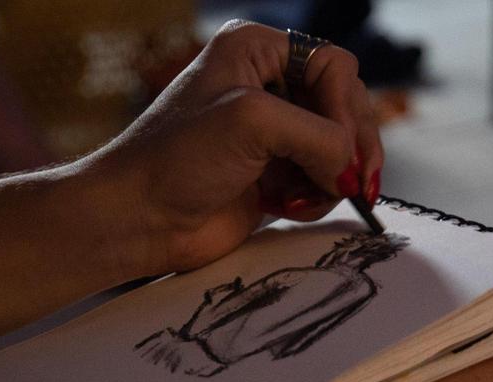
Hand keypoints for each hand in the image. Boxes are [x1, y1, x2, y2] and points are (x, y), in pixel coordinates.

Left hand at [92, 20, 383, 276]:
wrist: (137, 219)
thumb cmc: (175, 158)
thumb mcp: (252, 122)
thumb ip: (320, 137)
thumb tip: (352, 172)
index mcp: (256, 51)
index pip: (334, 66)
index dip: (345, 109)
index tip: (339, 150)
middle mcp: (266, 86)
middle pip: (344, 108)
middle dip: (350, 148)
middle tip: (355, 184)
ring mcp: (271, 135)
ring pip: (338, 151)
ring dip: (331, 179)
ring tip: (302, 199)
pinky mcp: (272, 178)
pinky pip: (320, 184)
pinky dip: (315, 199)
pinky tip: (287, 208)